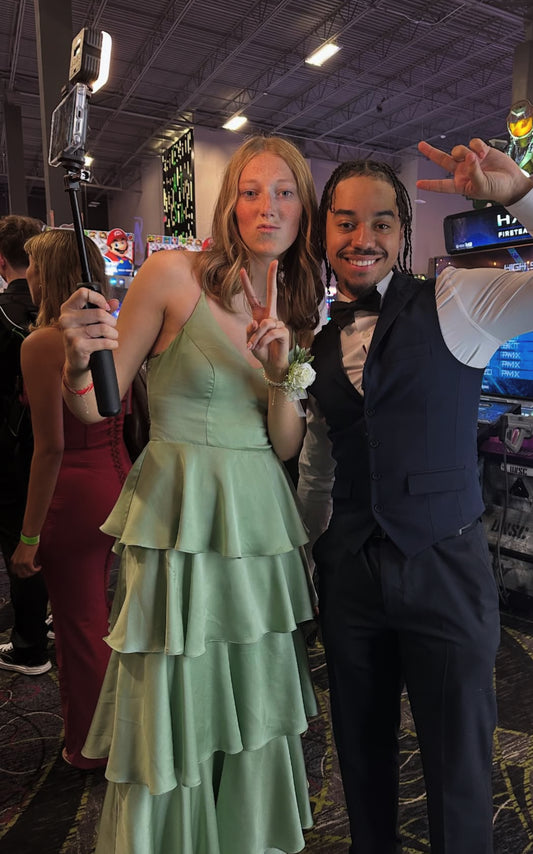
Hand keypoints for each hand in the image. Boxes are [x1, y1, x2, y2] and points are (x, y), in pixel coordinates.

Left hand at [10, 542, 40, 577]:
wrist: (29, 538)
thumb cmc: (27, 543)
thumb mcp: (22, 553)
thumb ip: (24, 560)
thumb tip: (31, 565)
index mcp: (13, 560)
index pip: (15, 572)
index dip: (22, 573)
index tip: (27, 572)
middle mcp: (16, 563)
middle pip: (21, 575)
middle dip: (28, 574)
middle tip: (33, 571)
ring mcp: (21, 563)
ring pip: (27, 574)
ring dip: (33, 572)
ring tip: (37, 568)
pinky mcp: (28, 562)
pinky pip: (33, 570)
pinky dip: (37, 570)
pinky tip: (39, 567)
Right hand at [58, 287, 119, 372]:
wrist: (76, 361)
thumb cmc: (84, 337)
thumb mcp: (91, 320)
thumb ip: (103, 309)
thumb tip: (115, 302)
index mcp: (67, 308)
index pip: (83, 293)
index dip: (99, 298)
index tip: (106, 308)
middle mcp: (66, 319)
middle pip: (99, 313)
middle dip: (111, 321)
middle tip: (112, 327)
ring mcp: (70, 333)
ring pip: (103, 328)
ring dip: (113, 333)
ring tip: (112, 336)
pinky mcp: (77, 346)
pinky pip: (103, 341)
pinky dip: (112, 343)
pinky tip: (112, 344)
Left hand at [240, 260, 289, 378]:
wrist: (271, 364)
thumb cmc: (261, 351)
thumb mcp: (250, 341)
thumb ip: (251, 330)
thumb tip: (258, 322)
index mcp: (260, 315)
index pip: (253, 297)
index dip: (247, 285)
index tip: (241, 270)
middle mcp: (270, 316)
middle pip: (273, 293)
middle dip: (273, 277)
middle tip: (275, 261)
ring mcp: (278, 323)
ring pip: (264, 324)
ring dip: (256, 338)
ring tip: (254, 347)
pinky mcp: (284, 331)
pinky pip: (270, 333)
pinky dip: (263, 342)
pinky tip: (262, 347)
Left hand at [416, 138, 532, 205]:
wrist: (512, 182)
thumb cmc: (497, 189)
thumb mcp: (481, 186)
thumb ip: (473, 172)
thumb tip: (468, 157)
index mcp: (460, 184)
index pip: (442, 185)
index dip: (430, 185)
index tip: (418, 184)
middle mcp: (462, 171)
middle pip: (443, 160)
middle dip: (431, 152)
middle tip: (421, 145)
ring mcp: (470, 160)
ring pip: (458, 150)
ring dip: (465, 151)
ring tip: (478, 158)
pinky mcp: (480, 151)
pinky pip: (472, 143)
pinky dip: (477, 146)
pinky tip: (483, 152)